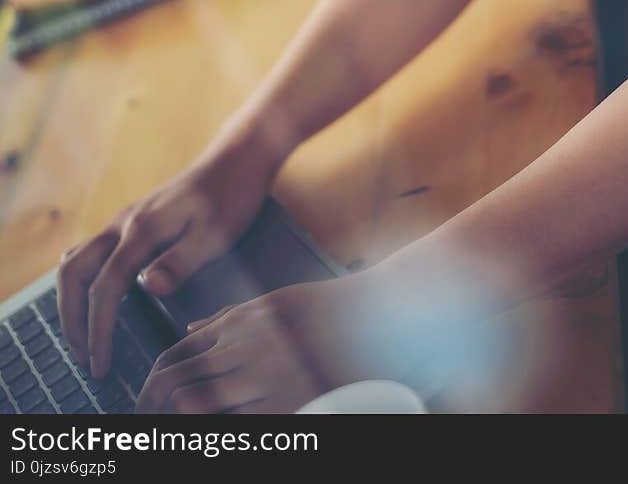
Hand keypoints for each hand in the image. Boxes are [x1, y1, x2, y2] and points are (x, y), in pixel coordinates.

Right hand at [58, 134, 274, 378]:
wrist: (238, 157)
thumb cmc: (231, 196)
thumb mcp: (216, 234)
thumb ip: (181, 261)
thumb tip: (147, 287)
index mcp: (142, 229)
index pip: (105, 287)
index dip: (98, 329)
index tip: (100, 363)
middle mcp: (124, 222)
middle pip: (74, 273)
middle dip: (72, 318)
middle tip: (85, 355)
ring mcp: (125, 218)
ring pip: (76, 259)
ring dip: (72, 299)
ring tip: (85, 333)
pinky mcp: (133, 219)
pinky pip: (90, 251)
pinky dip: (83, 279)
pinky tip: (98, 297)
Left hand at [135, 276, 398, 413]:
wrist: (377, 316)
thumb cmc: (328, 308)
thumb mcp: (273, 303)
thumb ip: (229, 318)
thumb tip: (189, 332)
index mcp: (240, 323)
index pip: (177, 357)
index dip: (153, 384)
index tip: (144, 401)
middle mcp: (245, 349)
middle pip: (178, 386)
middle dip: (150, 409)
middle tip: (140, 423)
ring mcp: (265, 379)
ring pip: (198, 409)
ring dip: (175, 424)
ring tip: (165, 433)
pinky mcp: (287, 404)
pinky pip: (238, 425)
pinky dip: (216, 431)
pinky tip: (207, 435)